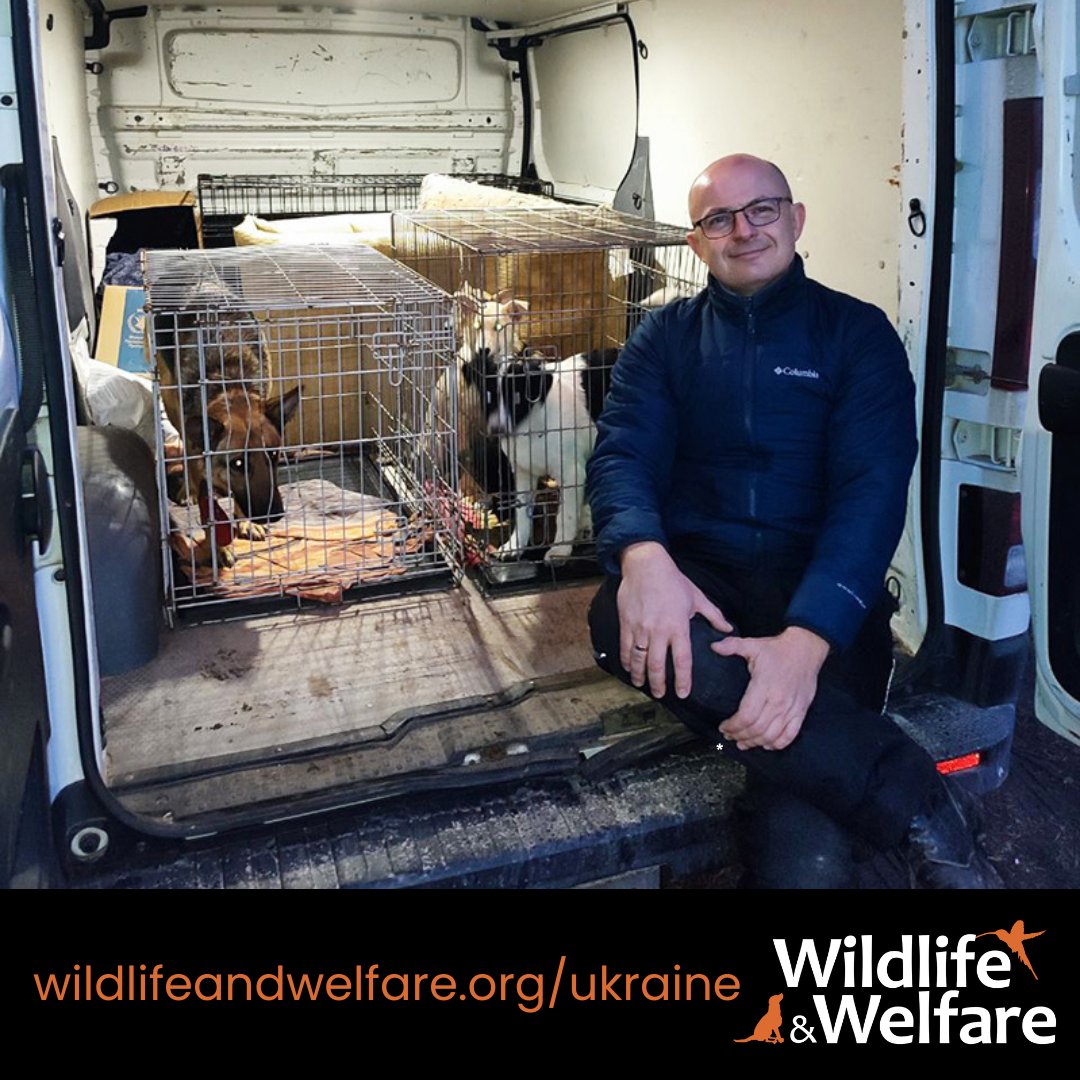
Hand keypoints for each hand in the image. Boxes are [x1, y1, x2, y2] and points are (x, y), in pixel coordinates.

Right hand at [617, 542, 731, 698]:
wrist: (645, 565)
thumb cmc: (673, 580)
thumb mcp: (697, 597)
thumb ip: (713, 615)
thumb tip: (727, 629)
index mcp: (678, 626)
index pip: (682, 660)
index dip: (683, 680)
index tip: (683, 693)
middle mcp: (658, 631)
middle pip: (657, 665)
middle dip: (659, 684)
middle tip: (661, 695)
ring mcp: (640, 628)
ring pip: (639, 659)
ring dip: (640, 676)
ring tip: (642, 685)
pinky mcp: (626, 623)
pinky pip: (625, 647)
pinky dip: (626, 660)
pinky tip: (629, 668)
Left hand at [711, 626, 829, 749]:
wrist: (806, 648)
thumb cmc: (778, 649)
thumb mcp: (753, 644)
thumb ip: (732, 646)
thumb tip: (714, 646)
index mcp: (764, 686)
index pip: (746, 716)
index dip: (733, 726)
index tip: (723, 727)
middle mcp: (778, 701)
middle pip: (756, 729)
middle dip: (739, 736)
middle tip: (729, 736)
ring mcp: (791, 708)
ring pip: (771, 736)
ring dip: (755, 742)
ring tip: (743, 743)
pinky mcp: (801, 712)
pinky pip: (790, 735)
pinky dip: (778, 744)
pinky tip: (767, 745)